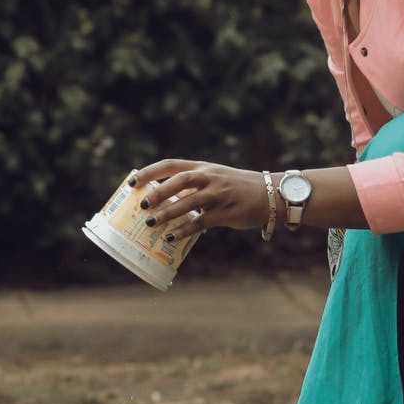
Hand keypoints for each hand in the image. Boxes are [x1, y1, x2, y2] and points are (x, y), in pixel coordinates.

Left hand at [127, 159, 269, 240]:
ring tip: (151, 223)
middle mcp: (208, 178)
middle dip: (157, 193)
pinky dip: (183, 231)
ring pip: (187, 203)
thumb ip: (192, 187)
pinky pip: (200, 223)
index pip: (170, 165)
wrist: (270, 194)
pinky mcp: (225, 213)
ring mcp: (217, 195)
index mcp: (202, 167)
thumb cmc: (236, 187)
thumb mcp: (214, 179)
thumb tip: (166, 200)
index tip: (132, 182)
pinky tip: (171, 238)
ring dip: (167, 214)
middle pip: (178, 181)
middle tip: (142, 205)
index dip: (149, 172)